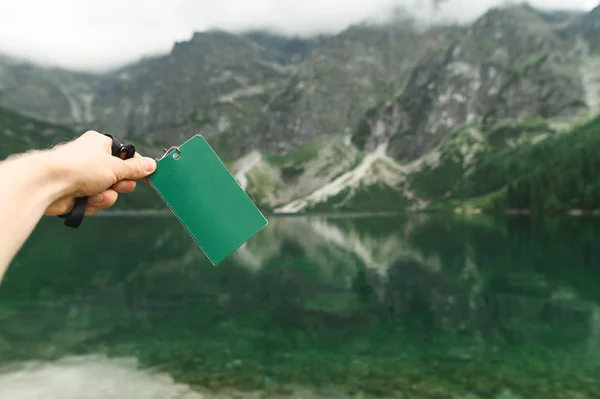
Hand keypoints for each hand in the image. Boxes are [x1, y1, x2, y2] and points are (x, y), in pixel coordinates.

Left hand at [42, 130, 156, 215]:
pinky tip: (84, 200)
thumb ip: (135, 168)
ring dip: (106, 196)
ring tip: (96, 194)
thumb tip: (152, 164)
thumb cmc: (79, 168)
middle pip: (119, 176)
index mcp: (100, 144)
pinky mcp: (77, 193)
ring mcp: (84, 177)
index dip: (138, 168)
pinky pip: (96, 201)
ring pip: (109, 192)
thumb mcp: (115, 167)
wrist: (48, 184)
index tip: (148, 178)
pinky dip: (93, 203)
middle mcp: (92, 159)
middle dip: (120, 185)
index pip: (126, 156)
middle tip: (117, 185)